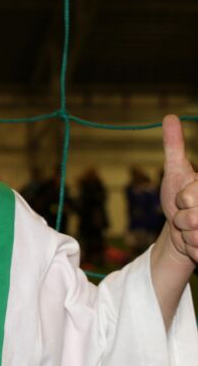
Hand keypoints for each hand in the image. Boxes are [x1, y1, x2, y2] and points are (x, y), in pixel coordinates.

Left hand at [160, 115, 197, 265]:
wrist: (181, 233)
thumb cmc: (179, 201)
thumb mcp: (176, 171)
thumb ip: (175, 146)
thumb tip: (170, 117)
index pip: (191, 196)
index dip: (184, 198)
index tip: (183, 200)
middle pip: (192, 216)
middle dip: (182, 217)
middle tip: (186, 215)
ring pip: (195, 234)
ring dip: (187, 234)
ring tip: (191, 229)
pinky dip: (191, 248)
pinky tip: (195, 243)